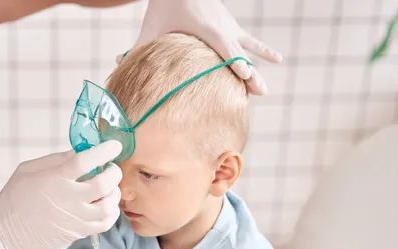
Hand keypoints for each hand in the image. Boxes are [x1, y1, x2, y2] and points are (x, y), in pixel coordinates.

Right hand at [0, 141, 122, 248]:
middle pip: (104, 183)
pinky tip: (106, 205)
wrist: (5, 232)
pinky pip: (105, 223)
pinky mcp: (78, 232)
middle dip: (114, 172)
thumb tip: (82, 151)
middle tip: (111, 168)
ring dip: (115, 193)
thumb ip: (57, 159)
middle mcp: (68, 198)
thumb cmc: (15, 196)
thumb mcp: (29, 169)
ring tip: (109, 187)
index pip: (86, 160)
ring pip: (109, 205)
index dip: (104, 151)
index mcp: (55, 178)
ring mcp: (75, 218)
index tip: (114, 146)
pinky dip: (112, 212)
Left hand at [118, 0, 281, 94]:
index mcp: (206, 29)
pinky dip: (263, 50)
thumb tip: (120, 64)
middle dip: (249, 75)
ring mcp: (229, 28)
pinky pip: (250, 41)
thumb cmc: (164, 6)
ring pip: (247, 51)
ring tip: (264, 89)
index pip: (224, 49)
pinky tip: (278, 59)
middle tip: (258, 91)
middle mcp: (222, 29)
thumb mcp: (152, 28)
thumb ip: (139, 48)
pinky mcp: (231, 27)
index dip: (234, 63)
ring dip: (257, 70)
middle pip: (239, 55)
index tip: (244, 76)